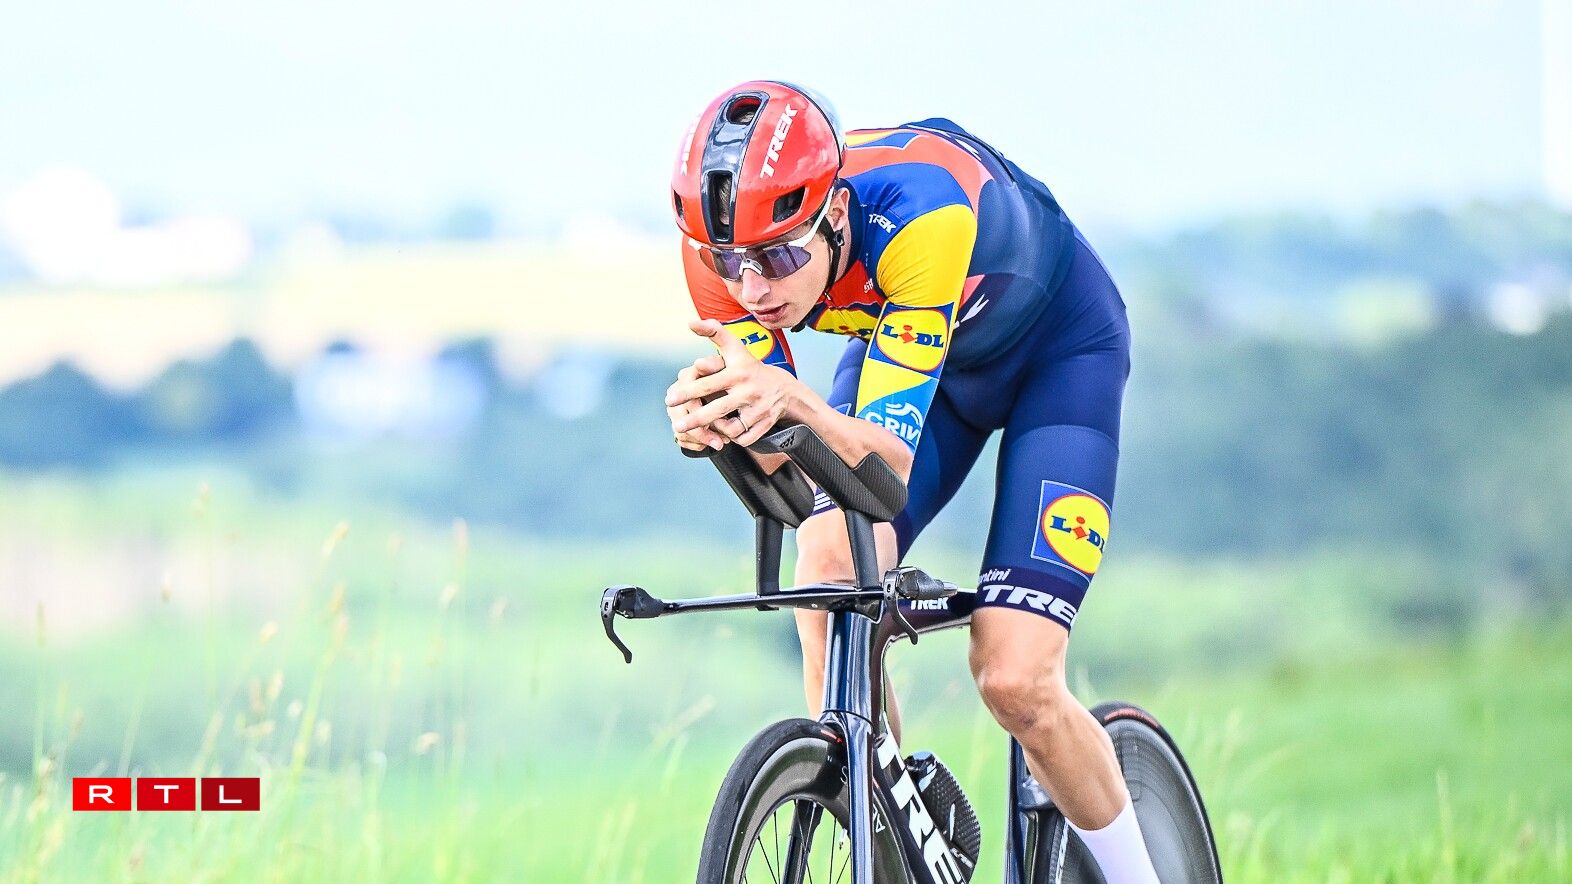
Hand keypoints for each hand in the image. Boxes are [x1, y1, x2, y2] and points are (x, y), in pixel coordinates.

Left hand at [666, 318, 795, 446]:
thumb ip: (713, 332)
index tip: (670, 398)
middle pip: (717, 409)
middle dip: (695, 419)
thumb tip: (690, 322)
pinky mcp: (765, 424)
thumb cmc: (750, 367)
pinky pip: (743, 438)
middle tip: (677, 425)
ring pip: (730, 428)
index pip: (709, 383)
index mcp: (738, 372)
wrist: (784, 388)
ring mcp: (758, 409)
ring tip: (706, 426)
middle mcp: (749, 390)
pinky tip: (725, 432)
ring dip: (716, 429)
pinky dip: (733, 438)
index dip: (688, 391)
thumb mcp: (735, 348)